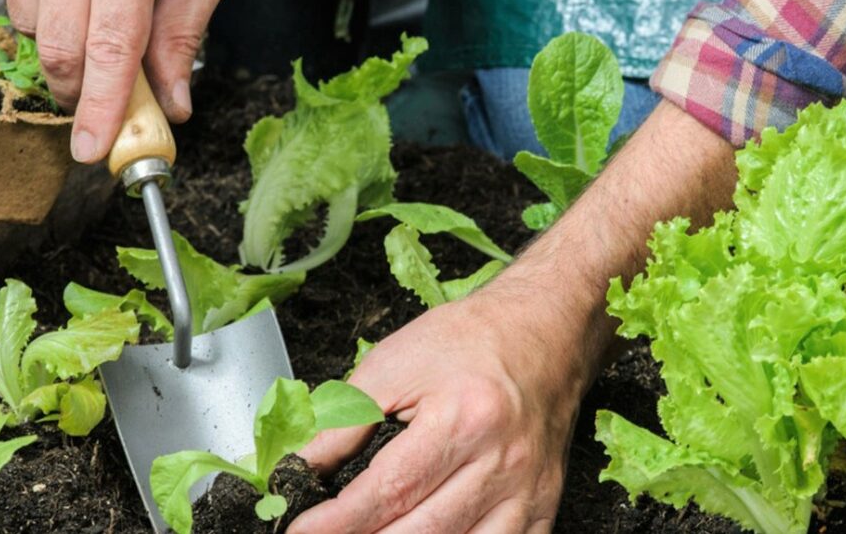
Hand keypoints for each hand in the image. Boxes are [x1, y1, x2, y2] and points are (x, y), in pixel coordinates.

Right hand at [0, 0, 232, 162]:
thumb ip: (184, 31)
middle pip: (60, 46)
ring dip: (64, 47)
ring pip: (31, 23)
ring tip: (101, 28)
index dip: (100, 106)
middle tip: (107, 106)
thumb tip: (173, 104)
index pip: (110, 48)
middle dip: (81, 91)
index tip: (93, 149)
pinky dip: (39, 12)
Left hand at [291, 295, 588, 532]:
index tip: (299, 530)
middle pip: (422, 531)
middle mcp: (502, 462)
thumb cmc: (472, 340)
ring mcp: (528, 492)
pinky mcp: (543, 507)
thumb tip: (300, 466)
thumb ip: (343, 420)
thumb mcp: (394, 363)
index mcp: (463, 419)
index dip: (336, 522)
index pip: (387, 490)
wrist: (545, 331)